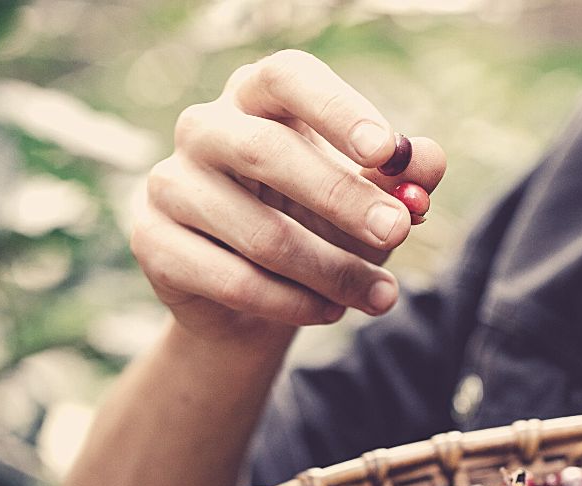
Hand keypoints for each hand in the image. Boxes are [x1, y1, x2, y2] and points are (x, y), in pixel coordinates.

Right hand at [130, 50, 445, 342]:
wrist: (253, 300)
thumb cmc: (317, 227)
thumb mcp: (367, 199)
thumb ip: (400, 178)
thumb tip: (429, 161)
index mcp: (256, 97)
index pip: (288, 78)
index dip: (337, 109)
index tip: (387, 151)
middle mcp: (204, 128)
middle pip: (268, 152)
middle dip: (343, 198)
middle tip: (398, 233)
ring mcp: (170, 183)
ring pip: (260, 233)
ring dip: (332, 272)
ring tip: (382, 296)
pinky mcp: (153, 241)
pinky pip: (233, 280)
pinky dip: (293, 304)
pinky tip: (329, 312)